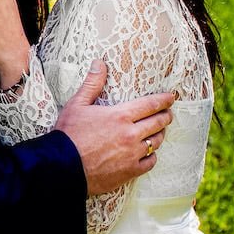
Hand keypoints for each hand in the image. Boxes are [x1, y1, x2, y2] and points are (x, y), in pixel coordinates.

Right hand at [52, 60, 176, 196]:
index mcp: (120, 116)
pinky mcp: (130, 171)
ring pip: (156, 142)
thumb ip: (92, 84)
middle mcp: (131, 134)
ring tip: (159, 131)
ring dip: (160, 135)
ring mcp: (132, 154)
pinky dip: (152, 156)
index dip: (163, 100)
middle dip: (165, 116)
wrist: (62, 167)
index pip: (150, 104)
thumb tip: (99, 63)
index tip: (171, 97)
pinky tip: (149, 153)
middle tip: (168, 113)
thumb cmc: (68, 134)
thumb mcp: (77, 105)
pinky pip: (150, 162)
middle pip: (157, 122)